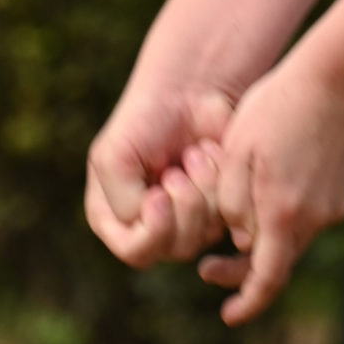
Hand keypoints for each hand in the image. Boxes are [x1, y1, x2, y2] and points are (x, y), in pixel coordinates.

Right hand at [85, 57, 239, 268]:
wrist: (188, 91)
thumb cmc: (144, 121)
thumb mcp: (115, 157)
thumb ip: (123, 202)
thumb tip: (155, 225)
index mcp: (115, 219)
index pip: (136, 252)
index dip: (154, 230)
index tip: (160, 193)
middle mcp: (149, 227)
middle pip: (174, 248)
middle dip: (184, 204)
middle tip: (178, 168)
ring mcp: (187, 221)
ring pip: (205, 236)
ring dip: (204, 189)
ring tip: (194, 155)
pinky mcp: (217, 208)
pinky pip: (228, 215)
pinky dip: (221, 181)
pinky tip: (210, 155)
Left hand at [189, 46, 343, 325]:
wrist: (337, 75)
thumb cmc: (277, 107)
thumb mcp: (235, 154)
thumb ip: (232, 206)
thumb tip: (241, 240)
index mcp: (284, 213)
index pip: (266, 279)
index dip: (246, 303)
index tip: (227, 316)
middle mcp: (314, 218)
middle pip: (276, 259)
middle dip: (241, 268)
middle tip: (205, 266)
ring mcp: (332, 204)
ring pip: (289, 236)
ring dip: (259, 234)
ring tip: (230, 204)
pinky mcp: (339, 188)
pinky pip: (304, 214)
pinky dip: (280, 213)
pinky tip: (265, 180)